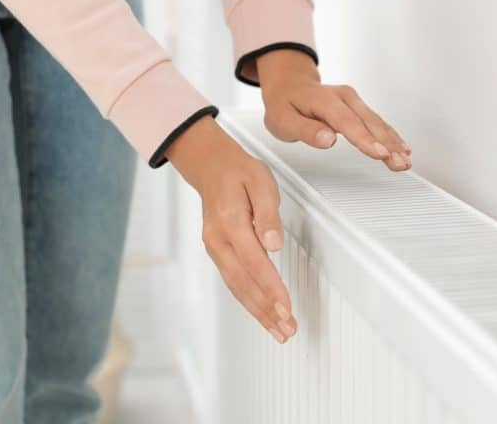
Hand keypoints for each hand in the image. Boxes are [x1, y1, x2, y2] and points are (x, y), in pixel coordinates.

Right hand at [166, 116, 296, 343]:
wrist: (210, 166)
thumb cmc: (238, 172)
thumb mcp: (261, 182)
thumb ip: (268, 213)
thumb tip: (274, 243)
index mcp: (230, 222)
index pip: (254, 263)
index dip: (271, 288)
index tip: (285, 307)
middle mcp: (217, 240)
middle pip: (243, 283)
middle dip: (266, 310)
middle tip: (286, 329)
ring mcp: (214, 248)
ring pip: (236, 287)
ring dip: (257, 311)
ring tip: (278, 330)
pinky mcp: (217, 252)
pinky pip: (232, 281)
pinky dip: (248, 300)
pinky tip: (260, 312)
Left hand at [256, 49, 411, 170]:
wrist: (289, 84)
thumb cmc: (284, 104)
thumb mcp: (283, 120)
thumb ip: (305, 130)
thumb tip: (328, 140)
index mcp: (324, 100)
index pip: (347, 122)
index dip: (365, 139)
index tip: (379, 153)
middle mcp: (343, 97)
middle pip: (368, 122)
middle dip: (386, 144)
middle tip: (399, 163)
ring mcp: (353, 100)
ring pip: (377, 122)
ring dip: (393, 142)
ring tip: (405, 160)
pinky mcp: (358, 106)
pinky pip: (377, 122)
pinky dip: (390, 135)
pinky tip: (401, 148)